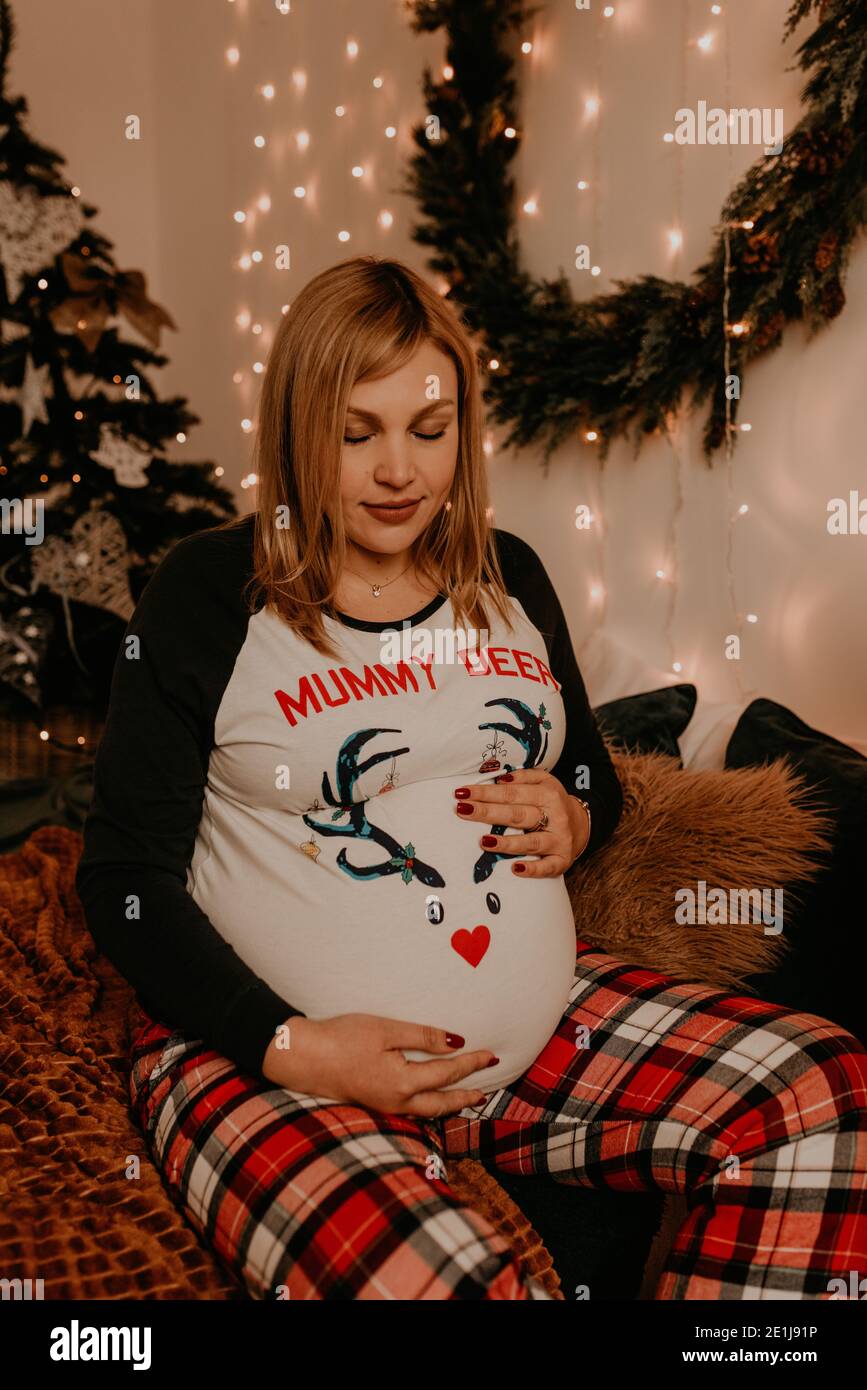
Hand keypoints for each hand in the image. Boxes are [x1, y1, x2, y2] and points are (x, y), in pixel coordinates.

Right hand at [261, 1014, 496, 1116]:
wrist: (302, 1058)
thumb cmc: (342, 1039)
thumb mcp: (385, 1030)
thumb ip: (422, 1037)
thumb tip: (455, 1042)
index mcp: (403, 1083)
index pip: (447, 1073)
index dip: (471, 1064)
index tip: (490, 1055)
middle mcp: (397, 1102)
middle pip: (442, 1103)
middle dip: (465, 1096)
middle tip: (486, 1091)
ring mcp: (385, 1107)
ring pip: (427, 1112)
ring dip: (449, 1105)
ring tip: (466, 1099)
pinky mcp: (374, 1104)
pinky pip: (411, 1110)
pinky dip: (429, 1106)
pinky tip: (430, 1100)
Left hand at [453, 768, 590, 877]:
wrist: (582, 825)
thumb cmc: (552, 802)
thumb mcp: (544, 781)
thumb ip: (523, 777)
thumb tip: (499, 778)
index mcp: (548, 794)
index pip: (512, 793)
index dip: (486, 792)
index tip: (463, 793)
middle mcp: (555, 816)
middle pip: (518, 815)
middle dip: (488, 812)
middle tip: (463, 810)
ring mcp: (559, 840)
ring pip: (531, 842)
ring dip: (507, 843)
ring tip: (484, 841)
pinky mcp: (562, 860)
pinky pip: (548, 867)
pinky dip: (533, 869)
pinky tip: (515, 869)